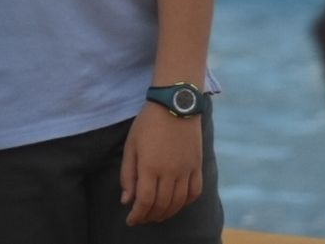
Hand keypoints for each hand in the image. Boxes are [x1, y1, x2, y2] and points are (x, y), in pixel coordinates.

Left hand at [119, 104, 203, 225]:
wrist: (176, 103)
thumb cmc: (148, 123)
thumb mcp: (131, 145)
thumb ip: (127, 174)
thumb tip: (126, 200)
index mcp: (150, 166)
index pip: (144, 201)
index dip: (137, 215)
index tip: (131, 220)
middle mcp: (170, 172)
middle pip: (161, 205)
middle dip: (149, 216)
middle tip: (142, 218)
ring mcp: (186, 169)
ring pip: (178, 202)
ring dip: (166, 213)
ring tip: (157, 214)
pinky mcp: (197, 165)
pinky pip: (195, 192)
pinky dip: (185, 203)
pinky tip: (177, 203)